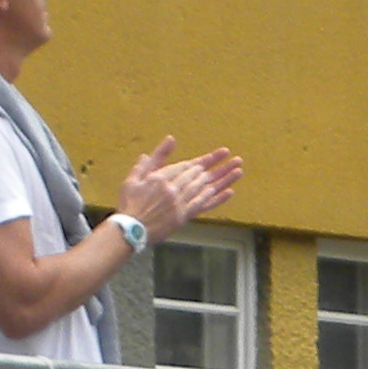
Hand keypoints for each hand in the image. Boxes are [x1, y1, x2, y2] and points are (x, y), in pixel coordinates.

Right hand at [117, 137, 242, 240]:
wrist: (129, 229)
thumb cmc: (130, 202)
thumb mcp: (135, 176)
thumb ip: (155, 158)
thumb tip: (170, 140)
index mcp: (162, 177)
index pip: (190, 166)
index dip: (208, 159)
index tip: (222, 153)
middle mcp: (173, 189)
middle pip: (201, 175)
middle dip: (220, 167)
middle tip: (237, 160)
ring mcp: (179, 203)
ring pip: (205, 188)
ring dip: (223, 179)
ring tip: (238, 171)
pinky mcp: (183, 217)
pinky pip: (203, 205)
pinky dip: (216, 199)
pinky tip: (229, 192)